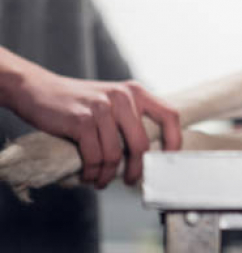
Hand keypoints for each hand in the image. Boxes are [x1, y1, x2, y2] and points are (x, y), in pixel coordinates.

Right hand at [9, 68, 180, 187]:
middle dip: (137, 169)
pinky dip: (92, 172)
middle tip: (131, 180)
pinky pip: (94, 157)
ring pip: (115, 154)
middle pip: (142, 143)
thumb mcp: (113, 102)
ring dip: (108, 175)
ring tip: (101, 180)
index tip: (168, 161)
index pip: (170, 115)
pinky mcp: (81, 120)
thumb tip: (151, 154)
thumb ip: (132, 119)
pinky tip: (88, 176)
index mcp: (136, 91)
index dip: (174, 141)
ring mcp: (102, 107)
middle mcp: (122, 96)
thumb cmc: (80, 103)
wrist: (38, 90)